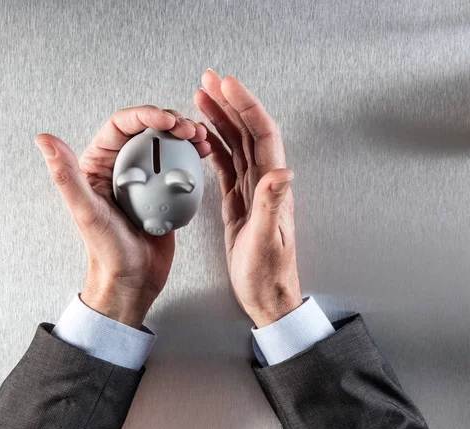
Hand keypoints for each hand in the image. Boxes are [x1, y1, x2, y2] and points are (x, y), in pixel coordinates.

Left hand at [35, 106, 210, 328]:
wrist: (133, 279)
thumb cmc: (107, 252)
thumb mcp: (86, 212)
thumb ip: (66, 176)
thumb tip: (44, 140)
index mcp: (97, 165)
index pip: (120, 127)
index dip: (144, 115)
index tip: (166, 121)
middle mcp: (120, 167)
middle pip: (147, 130)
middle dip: (170, 122)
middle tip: (188, 130)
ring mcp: (144, 178)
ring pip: (165, 144)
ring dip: (185, 135)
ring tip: (201, 139)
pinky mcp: (163, 191)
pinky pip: (178, 165)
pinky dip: (192, 155)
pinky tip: (205, 153)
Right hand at [194, 70, 302, 327]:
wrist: (265, 294)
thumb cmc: (268, 273)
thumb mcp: (267, 240)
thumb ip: (271, 204)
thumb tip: (281, 170)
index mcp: (272, 186)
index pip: (261, 134)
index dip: (246, 106)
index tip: (228, 85)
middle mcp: (264, 182)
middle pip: (247, 131)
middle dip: (230, 103)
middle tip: (210, 80)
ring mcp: (250, 190)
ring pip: (235, 144)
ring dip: (220, 119)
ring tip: (202, 99)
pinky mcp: (238, 201)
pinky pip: (226, 166)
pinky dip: (215, 147)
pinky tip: (203, 136)